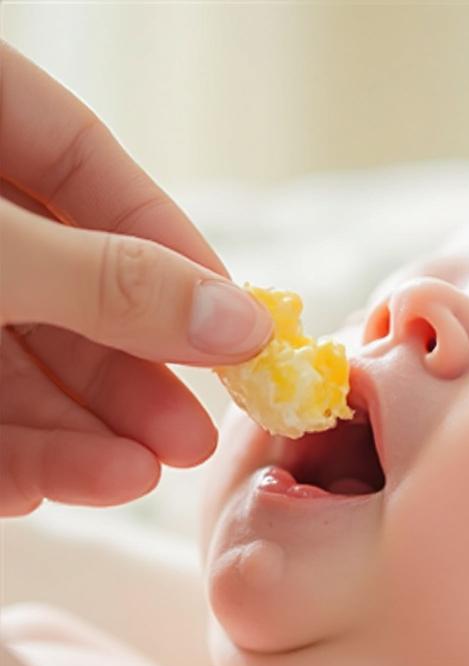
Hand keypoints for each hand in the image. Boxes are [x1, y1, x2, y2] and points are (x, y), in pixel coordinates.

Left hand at [0, 42, 272, 515]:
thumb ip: (110, 282)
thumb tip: (244, 321)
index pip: (95, 175)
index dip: (178, 259)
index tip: (242, 336)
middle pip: (65, 287)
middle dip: (130, 375)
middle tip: (189, 441)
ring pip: (14, 358)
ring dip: (78, 432)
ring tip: (133, 480)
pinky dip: (7, 452)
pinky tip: (51, 487)